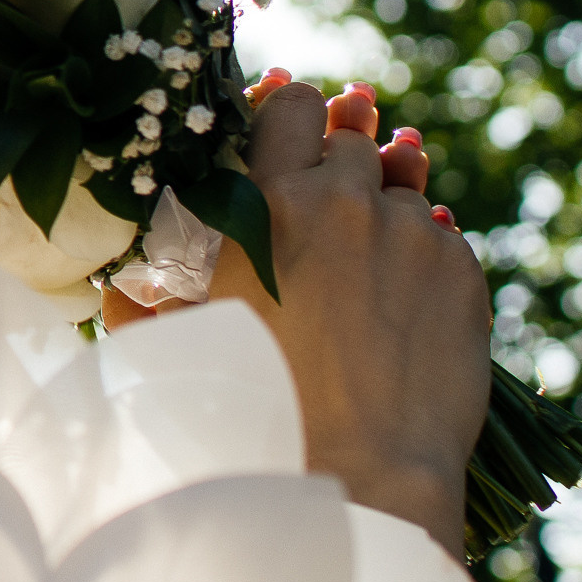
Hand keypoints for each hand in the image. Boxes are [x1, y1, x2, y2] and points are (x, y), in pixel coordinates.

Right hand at [105, 74, 487, 549]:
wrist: (362, 476)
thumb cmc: (256, 415)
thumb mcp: (179, 355)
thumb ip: (142, 311)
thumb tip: (120, 291)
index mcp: (267, 207)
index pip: (291, 104)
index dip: (288, 111)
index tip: (284, 141)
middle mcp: (346, 202)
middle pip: (351, 137)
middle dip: (336, 163)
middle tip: (320, 209)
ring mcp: (412, 234)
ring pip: (401, 185)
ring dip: (380, 208)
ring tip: (362, 255)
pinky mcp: (461, 272)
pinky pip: (440, 234)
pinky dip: (419, 253)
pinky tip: (397, 294)